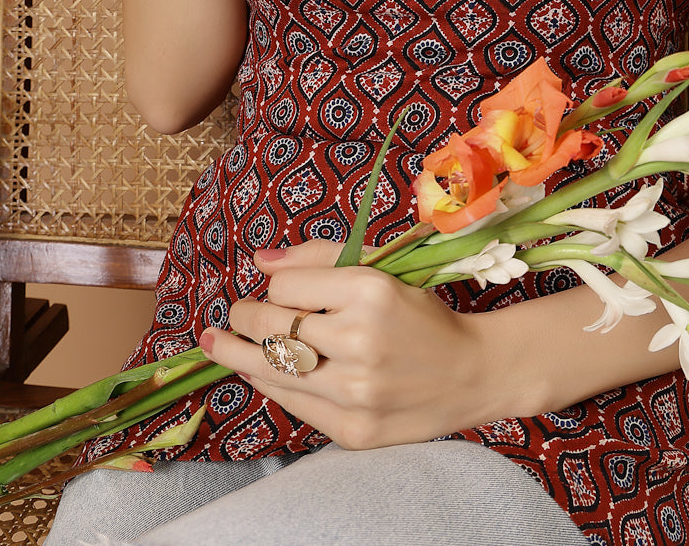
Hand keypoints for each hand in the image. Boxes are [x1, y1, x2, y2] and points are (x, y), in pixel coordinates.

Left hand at [200, 242, 502, 449]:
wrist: (470, 373)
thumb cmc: (418, 314)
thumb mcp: (379, 269)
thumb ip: (318, 257)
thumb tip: (259, 260)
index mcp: (369, 291)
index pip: (285, 287)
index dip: (274, 286)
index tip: (275, 290)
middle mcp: (360, 341)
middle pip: (270, 329)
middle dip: (242, 319)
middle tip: (233, 315)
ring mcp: (356, 392)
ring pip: (272, 371)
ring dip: (238, 355)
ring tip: (218, 344)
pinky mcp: (354, 430)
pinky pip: (293, 405)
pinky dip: (270, 385)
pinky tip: (256, 372)